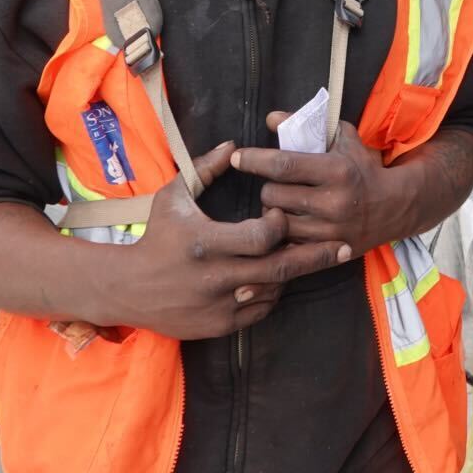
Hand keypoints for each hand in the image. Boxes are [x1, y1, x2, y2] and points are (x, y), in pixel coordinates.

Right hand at [105, 140, 351, 339]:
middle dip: (317, 257)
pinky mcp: (220, 326)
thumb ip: (205, 168)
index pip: (263, 237)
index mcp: (206, 243)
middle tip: (344, 247)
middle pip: (281, 268)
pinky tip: (278, 279)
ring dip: (292, 274)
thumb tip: (234, 145)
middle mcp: (216, 278)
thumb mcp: (173, 196)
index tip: (279, 215)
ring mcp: (219, 306)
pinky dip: (273, 293)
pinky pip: (261, 310)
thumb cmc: (156, 236)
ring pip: (274, 290)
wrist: (127, 288)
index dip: (279, 225)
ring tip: (310, 259)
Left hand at [229, 115, 416, 257]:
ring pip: (276, 224)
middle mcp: (333, 202)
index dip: (255, 160)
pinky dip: (282, 238)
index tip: (236, 158)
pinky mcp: (328, 252)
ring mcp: (330, 231)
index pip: (284, 165)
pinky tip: (284, 229)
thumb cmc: (363, 167)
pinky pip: (288, 247)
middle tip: (274, 186)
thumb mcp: (342, 139)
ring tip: (282, 206)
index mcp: (336, 170)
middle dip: (267, 188)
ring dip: (273, 213)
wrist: (396, 205)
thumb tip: (270, 118)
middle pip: (273, 195)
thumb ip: (305, 126)